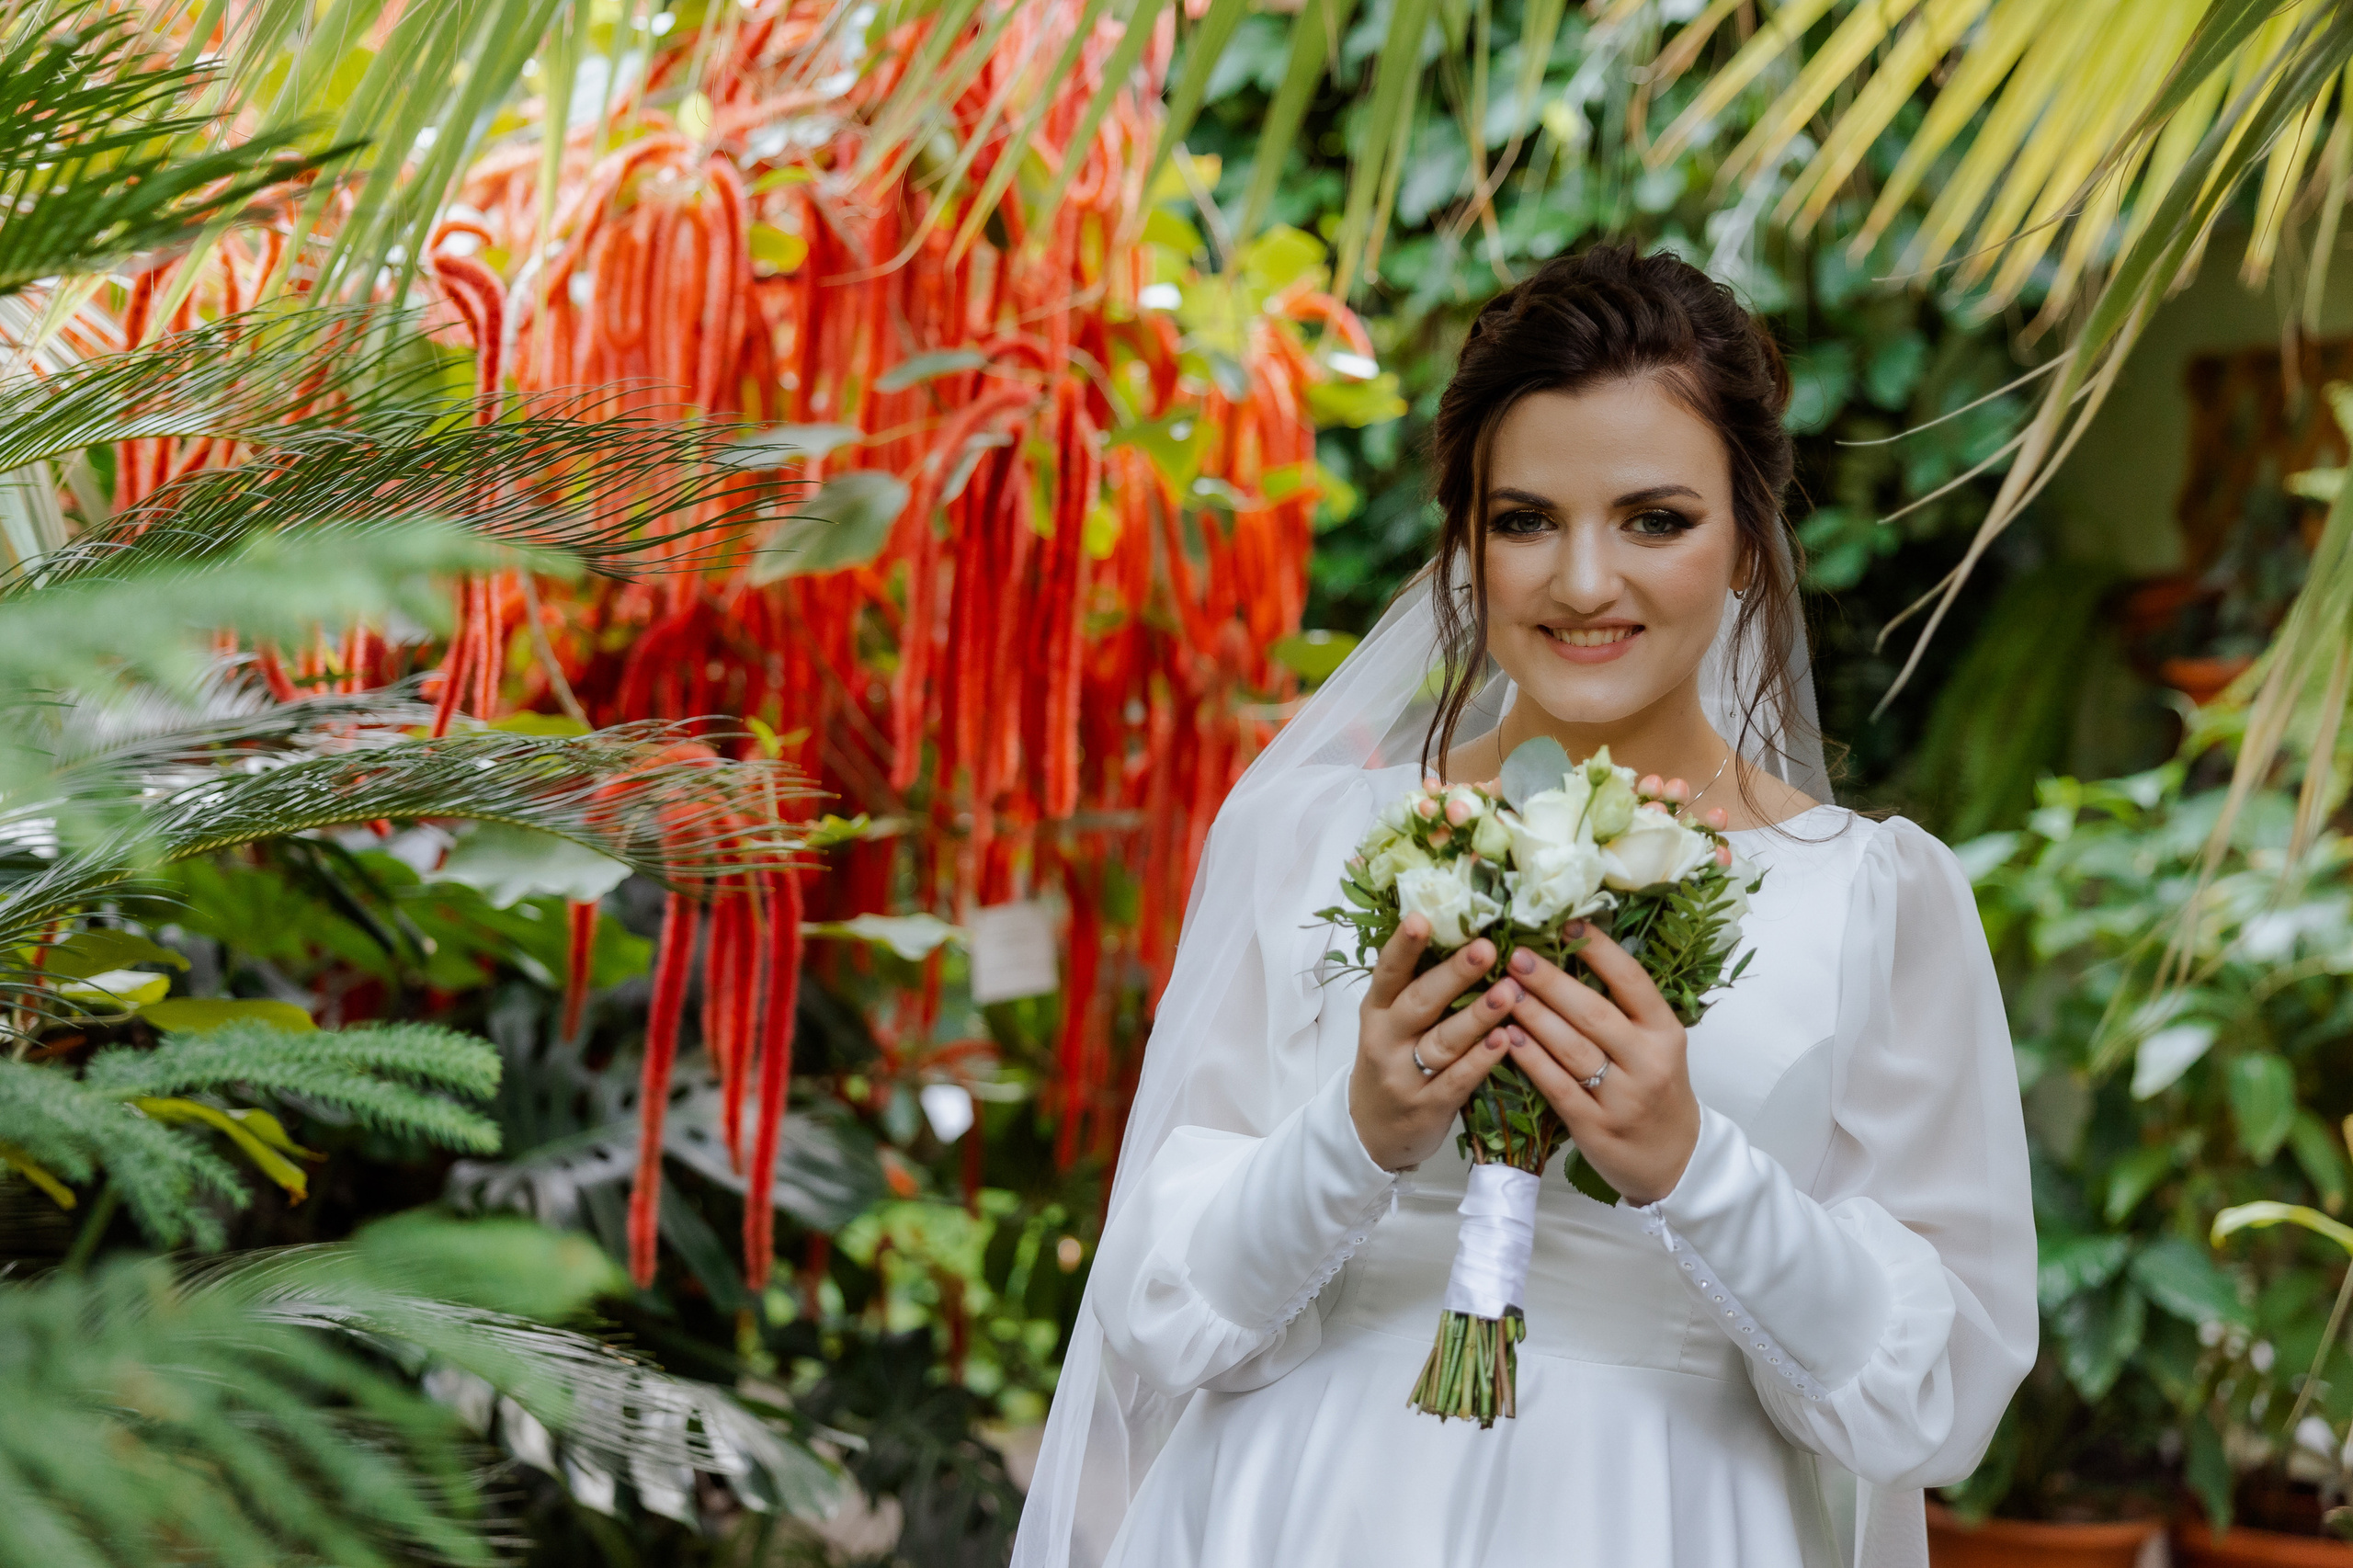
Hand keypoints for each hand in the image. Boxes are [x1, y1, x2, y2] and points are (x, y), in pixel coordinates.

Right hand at [1350, 916, 1520, 1170]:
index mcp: (1376, 1010)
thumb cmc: (1391, 1063)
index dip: (1403, 946)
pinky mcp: (1426, 1107)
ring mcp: (1404, 1076)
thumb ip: (1415, 988)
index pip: (1387, 972)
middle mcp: (1385, 1040)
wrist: (1370, 1132)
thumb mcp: (1389, 1024)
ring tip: (1508, 992)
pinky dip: (1481, 1060)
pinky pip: (1457, 1080)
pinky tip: (1506, 1041)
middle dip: (1453, 973)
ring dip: (1476, 1016)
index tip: (1422, 917)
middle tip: (1485, 947)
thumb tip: (1459, 932)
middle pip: (1419, 1002)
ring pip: (1442, 1042)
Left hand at [1501, 924, 1700, 1204]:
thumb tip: (1572, 954)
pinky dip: (1530, 1059)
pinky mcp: (1595, 1127)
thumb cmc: (1656, 1090)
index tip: (1566, 923)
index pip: (1632, 982)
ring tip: (1504, 991)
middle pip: (1594, 1014)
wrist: (1674, 1159)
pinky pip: (1556, 1086)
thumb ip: (1623, 1010)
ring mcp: (1623, 1098)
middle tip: (1517, 956)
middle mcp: (1648, 1062)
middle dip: (1552, 982)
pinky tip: (1506, 1037)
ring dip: (1534, 1017)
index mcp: (1665, 1032)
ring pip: (1572, 1049)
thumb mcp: (1655, 1046)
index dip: (1599, 950)